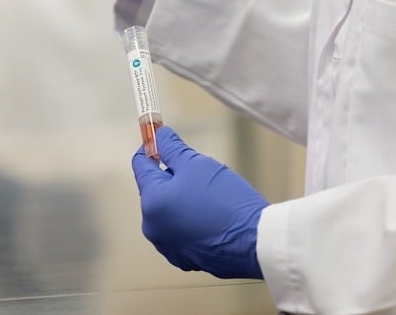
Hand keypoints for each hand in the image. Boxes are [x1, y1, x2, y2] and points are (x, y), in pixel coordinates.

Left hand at [132, 126, 268, 279]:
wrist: (254, 240)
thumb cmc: (225, 199)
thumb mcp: (198, 164)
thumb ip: (173, 148)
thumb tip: (160, 135)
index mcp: (151, 201)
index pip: (141, 166)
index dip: (151, 148)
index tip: (161, 139)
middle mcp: (152, 226)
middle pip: (155, 190)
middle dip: (171, 176)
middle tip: (198, 170)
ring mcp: (167, 245)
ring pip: (167, 211)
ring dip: (180, 199)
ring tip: (209, 196)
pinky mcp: (183, 258)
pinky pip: (180, 231)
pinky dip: (189, 220)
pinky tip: (211, 217)